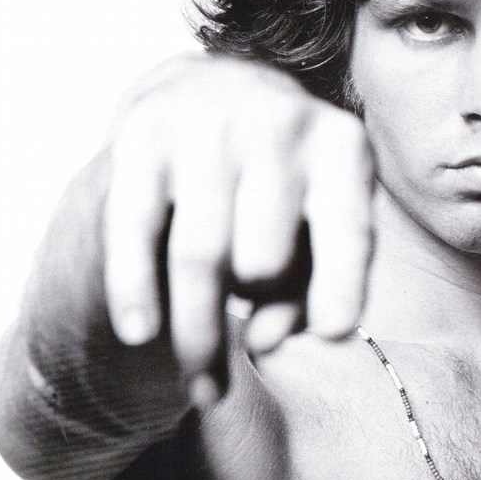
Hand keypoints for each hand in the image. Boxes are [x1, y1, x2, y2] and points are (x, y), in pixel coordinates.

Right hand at [102, 53, 373, 407]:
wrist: (205, 91)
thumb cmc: (279, 187)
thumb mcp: (314, 230)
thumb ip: (306, 289)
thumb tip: (265, 342)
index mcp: (341, 146)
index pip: (346, 228)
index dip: (341, 283)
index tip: (334, 333)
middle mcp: (279, 121)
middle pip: (266, 255)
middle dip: (254, 307)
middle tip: (247, 329)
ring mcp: (207, 122)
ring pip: (200, 255)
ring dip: (198, 333)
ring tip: (205, 388)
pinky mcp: (142, 134)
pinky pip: (134, 228)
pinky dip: (135, 287)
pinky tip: (140, 335)